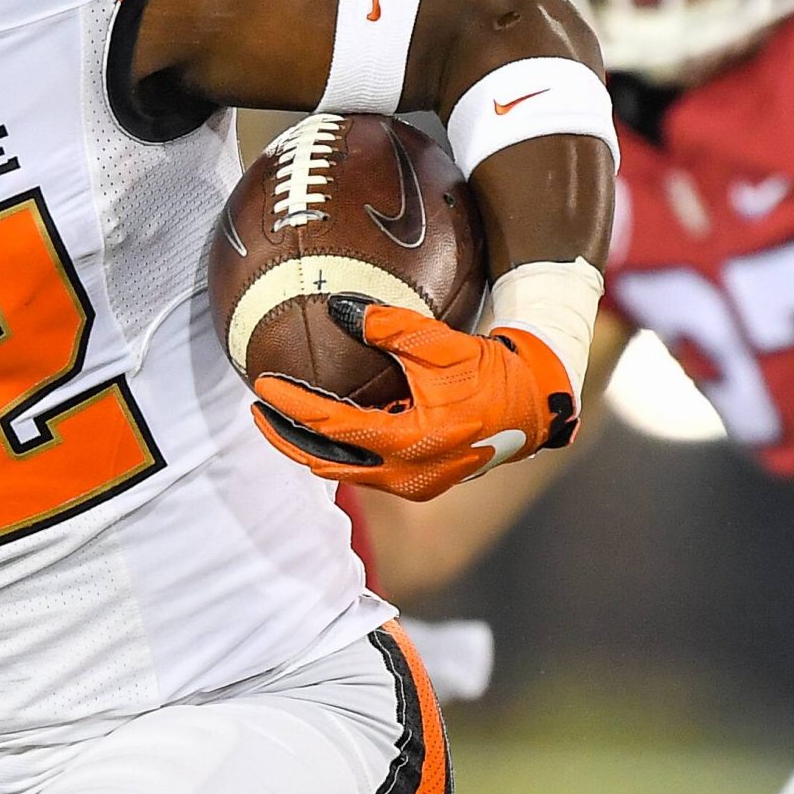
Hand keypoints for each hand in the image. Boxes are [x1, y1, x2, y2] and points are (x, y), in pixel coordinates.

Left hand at [253, 296, 578, 499]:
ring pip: (343, 472)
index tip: (263, 386)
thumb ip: (388, 325)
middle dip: (286, 439)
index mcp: (412, 442)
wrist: (535, 404)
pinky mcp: (420, 483)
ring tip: (280, 419)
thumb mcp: (440, 342)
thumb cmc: (489, 369)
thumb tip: (337, 308)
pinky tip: (323, 425)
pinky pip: (364, 469)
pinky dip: (337, 449)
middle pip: (326, 463)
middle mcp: (409, 475)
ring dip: (309, 447)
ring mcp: (414, 485)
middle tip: (258, 411)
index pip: (333, 427)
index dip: (293, 407)